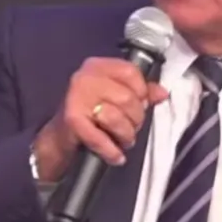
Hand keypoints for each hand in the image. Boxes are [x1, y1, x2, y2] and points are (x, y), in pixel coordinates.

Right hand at [31, 58, 168, 181]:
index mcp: (97, 66)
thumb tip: (162, 93)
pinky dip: (111, 151)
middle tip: (131, 128)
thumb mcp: (115, 97)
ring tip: (124, 140)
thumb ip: (140, 92)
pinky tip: (115, 156)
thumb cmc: (91, 114)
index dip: (141, 92)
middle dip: (135, 119)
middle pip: (127, 97)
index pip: (131, 72)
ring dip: (125, 135)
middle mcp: (84, 77)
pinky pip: (100, 138)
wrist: (59, 137)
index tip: (140, 105)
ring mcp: (76, 97)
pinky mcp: (72, 120)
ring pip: (116, 117)